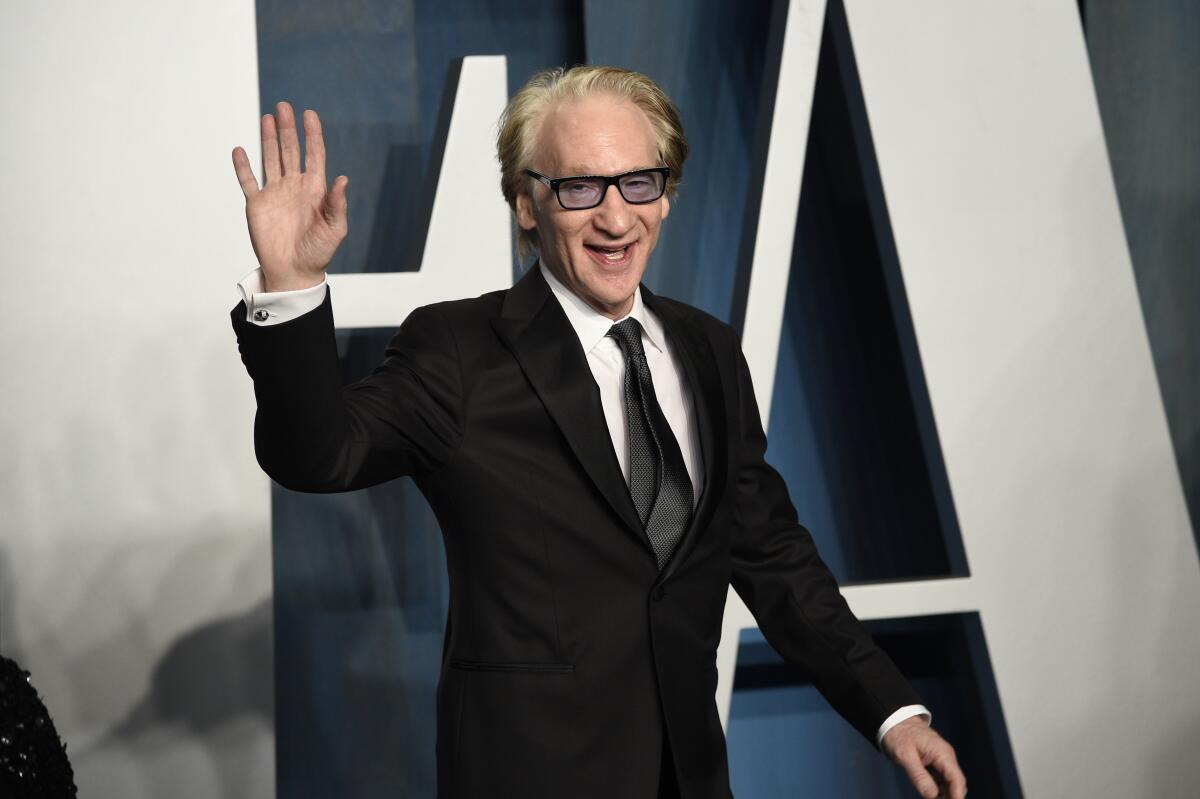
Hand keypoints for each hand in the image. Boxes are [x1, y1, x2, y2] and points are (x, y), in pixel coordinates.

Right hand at [231, 102, 348, 291]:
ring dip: (268, 138)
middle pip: (290, 151)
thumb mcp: (334, 229)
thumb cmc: (318, 253)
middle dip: (288, 129)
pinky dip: (242, 166)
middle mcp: (295, 187)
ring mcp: (275, 194)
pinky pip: (248, 181)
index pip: (314, 155)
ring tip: (268, 117)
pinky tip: (239, 149)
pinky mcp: (257, 205)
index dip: (312, 135)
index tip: (310, 114)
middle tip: (284, 106)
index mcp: (315, 190)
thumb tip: (343, 179)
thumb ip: (336, 204)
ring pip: (270, 159)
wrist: (295, 272)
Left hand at [881, 716, 965, 798]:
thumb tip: (932, 796)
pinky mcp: (935, 761)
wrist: (893, 721)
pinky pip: (941, 778)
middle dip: (950, 796)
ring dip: (944, 794)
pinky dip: (938, 788)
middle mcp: (946, 756)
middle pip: (955, 783)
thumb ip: (919, 776)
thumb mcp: (905, 756)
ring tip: (931, 798)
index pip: (957, 779)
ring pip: (949, 782)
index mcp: (942, 753)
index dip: (957, 796)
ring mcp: (941, 759)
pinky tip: (930, 794)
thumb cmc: (899, 735)